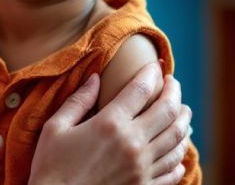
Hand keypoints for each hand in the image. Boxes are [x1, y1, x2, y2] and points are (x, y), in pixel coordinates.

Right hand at [29, 63, 193, 184]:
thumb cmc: (50, 166)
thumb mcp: (55, 128)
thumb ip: (78, 100)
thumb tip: (96, 77)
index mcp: (109, 124)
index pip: (141, 89)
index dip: (152, 73)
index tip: (156, 65)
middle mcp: (132, 144)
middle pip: (168, 111)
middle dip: (174, 92)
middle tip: (173, 83)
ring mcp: (141, 168)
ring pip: (176, 139)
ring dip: (184, 121)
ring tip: (183, 111)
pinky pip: (173, 170)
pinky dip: (179, 156)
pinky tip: (177, 148)